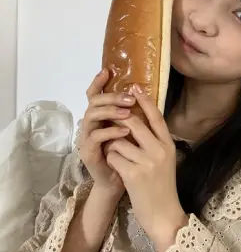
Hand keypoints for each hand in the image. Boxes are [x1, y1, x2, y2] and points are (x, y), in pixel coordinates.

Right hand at [78, 69, 135, 198]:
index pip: (94, 95)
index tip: (107, 70)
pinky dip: (111, 131)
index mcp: (100, 116)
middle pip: (94, 101)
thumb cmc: (126, 155)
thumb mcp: (131, 132)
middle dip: (111, 97)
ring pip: (92, 115)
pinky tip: (124, 131)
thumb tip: (143, 95)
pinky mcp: (86, 150)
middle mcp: (90, 123)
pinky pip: (96, 136)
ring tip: (128, 113)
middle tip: (129, 98)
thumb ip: (131, 115)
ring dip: (110, 111)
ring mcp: (86, 136)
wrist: (118, 181)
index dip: (98, 82)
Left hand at [105, 84, 187, 251]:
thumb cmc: (162, 186)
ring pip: (118, 140)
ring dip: (113, 146)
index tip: (134, 86)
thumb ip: (154, 142)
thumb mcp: (165, 160)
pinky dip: (111, 159)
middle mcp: (159, 150)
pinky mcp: (133, 174)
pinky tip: (118, 168)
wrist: (164, 214)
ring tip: (119, 157)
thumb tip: (135, 122)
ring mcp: (147, 162)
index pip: (156, 116)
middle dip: (118, 120)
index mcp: (168, 145)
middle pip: (133, 122)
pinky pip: (113, 156)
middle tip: (112, 120)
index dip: (144, 100)